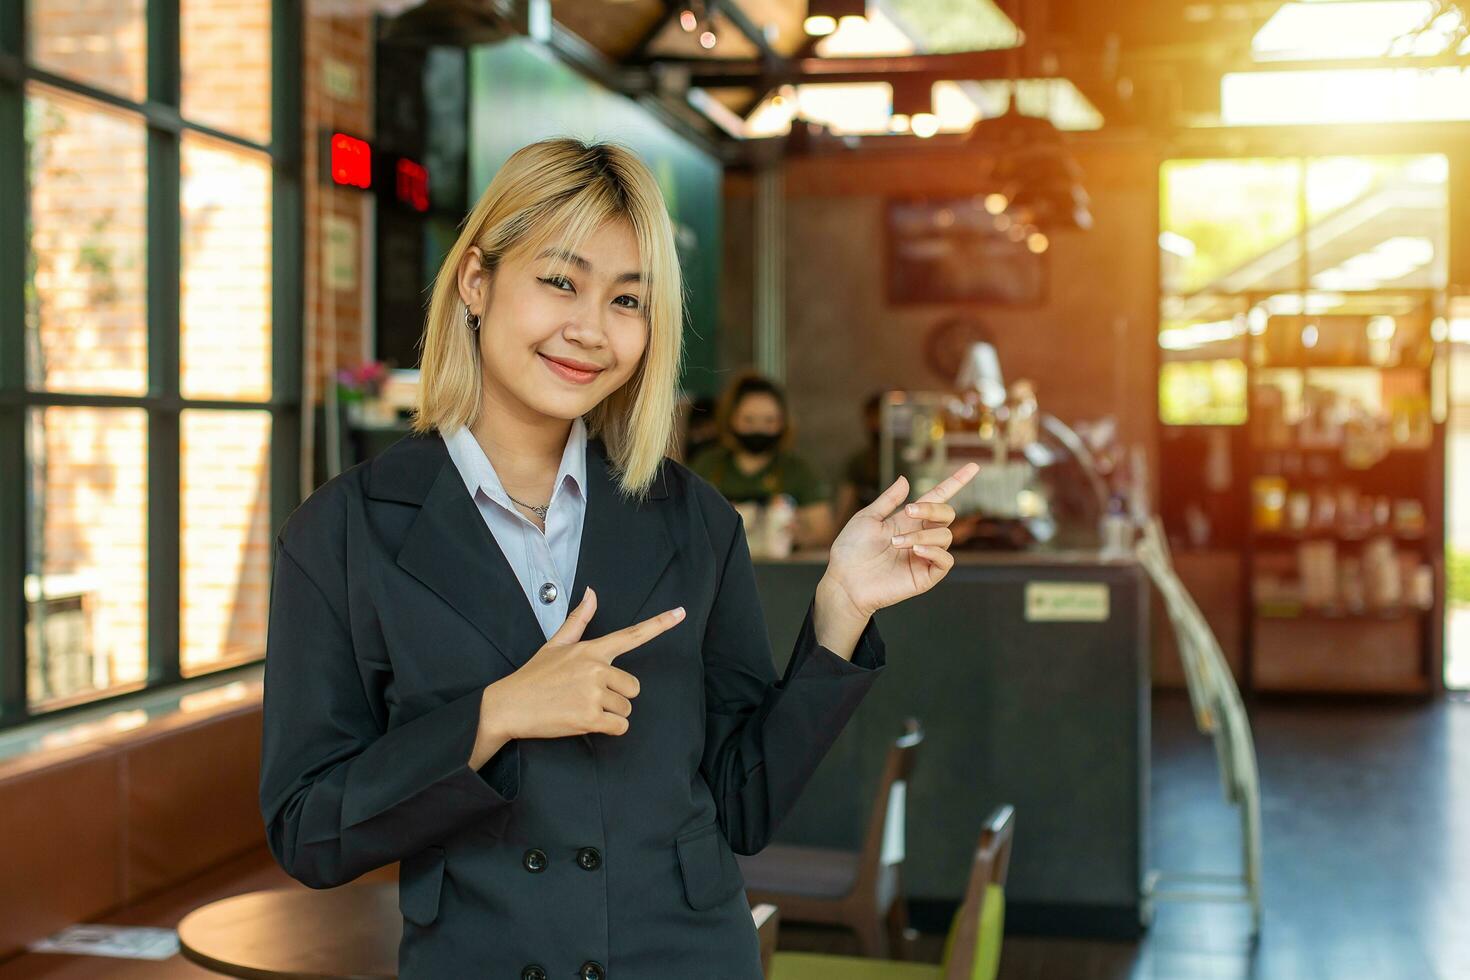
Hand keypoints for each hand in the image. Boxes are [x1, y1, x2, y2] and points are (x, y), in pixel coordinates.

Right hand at [474, 588, 683, 755]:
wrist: (508, 705)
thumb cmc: (533, 676)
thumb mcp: (555, 644)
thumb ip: (578, 620)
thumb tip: (592, 592)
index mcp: (591, 650)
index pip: (631, 634)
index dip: (660, 624)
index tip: (680, 613)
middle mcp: (596, 668)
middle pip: (633, 687)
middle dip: (617, 696)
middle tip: (588, 697)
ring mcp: (593, 693)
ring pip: (626, 708)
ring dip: (609, 714)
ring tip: (580, 708)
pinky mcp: (588, 717)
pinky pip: (619, 726)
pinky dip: (607, 729)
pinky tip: (586, 723)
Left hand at [821, 463, 980, 618]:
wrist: (844, 581)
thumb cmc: (851, 550)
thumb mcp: (867, 518)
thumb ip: (889, 500)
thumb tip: (905, 479)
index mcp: (908, 520)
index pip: (938, 498)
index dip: (955, 482)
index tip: (973, 466)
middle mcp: (920, 535)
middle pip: (946, 514)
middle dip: (932, 508)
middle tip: (909, 511)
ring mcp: (924, 556)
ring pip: (945, 536)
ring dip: (922, 535)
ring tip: (895, 543)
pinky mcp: (926, 576)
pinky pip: (946, 560)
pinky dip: (935, 551)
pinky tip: (916, 550)